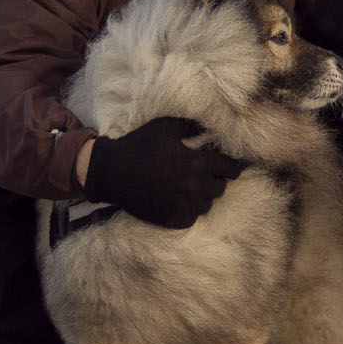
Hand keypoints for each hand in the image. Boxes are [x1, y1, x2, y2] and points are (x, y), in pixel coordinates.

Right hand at [82, 116, 246, 229]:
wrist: (111, 172)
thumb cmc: (139, 146)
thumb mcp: (165, 127)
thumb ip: (191, 125)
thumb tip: (211, 123)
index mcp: (195, 164)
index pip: (229, 168)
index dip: (231, 165)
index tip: (228, 165)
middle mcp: (193, 187)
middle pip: (220, 187)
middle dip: (215, 179)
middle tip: (204, 174)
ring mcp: (183, 206)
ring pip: (207, 204)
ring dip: (203, 196)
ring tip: (191, 187)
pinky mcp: (172, 219)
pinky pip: (192, 217)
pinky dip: (189, 210)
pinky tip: (180, 200)